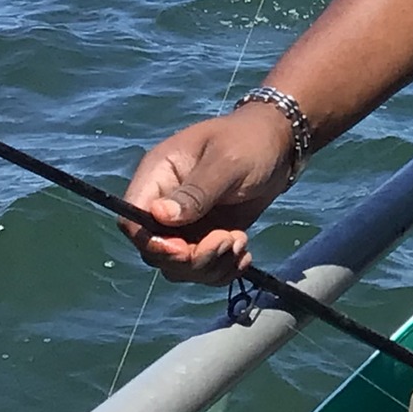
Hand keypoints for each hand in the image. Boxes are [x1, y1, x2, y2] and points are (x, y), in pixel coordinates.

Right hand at [120, 105, 292, 284]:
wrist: (280, 145)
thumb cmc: (250, 141)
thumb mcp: (226, 162)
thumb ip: (195, 192)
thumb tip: (158, 216)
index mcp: (159, 175)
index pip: (133, 219)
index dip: (152, 242)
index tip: (185, 249)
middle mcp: (165, 203)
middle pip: (155, 251)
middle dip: (191, 258)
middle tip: (227, 240)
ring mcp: (185, 223)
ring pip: (178, 266)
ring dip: (210, 266)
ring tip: (240, 242)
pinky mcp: (205, 236)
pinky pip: (202, 268)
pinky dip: (222, 270)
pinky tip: (243, 254)